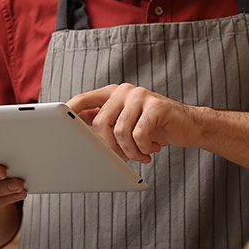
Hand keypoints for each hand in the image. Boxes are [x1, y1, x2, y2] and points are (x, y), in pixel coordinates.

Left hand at [67, 84, 202, 162]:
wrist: (189, 127)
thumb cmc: (154, 129)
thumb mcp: (126, 125)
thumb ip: (105, 122)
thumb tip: (76, 129)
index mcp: (113, 94)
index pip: (85, 99)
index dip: (71, 110)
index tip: (58, 123)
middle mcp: (125, 91)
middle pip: (101, 121)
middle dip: (109, 146)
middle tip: (123, 157)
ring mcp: (141, 96)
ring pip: (120, 130)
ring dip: (129, 151)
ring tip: (140, 155)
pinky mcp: (157, 106)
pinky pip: (139, 133)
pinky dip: (143, 148)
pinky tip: (151, 150)